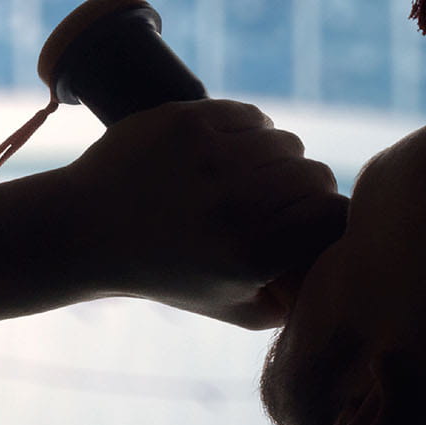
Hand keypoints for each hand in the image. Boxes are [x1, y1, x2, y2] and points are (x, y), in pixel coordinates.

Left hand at [43, 99, 342, 328]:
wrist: (84, 231)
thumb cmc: (166, 273)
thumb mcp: (233, 308)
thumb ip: (294, 301)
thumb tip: (341, 274)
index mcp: (251, 252)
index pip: (333, 213)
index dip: (326, 216)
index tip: (306, 222)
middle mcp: (235, 202)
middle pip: (314, 173)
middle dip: (302, 188)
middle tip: (272, 201)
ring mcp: (209, 155)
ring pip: (285, 141)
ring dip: (274, 158)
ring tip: (243, 179)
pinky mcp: (185, 120)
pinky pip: (251, 116)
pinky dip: (247, 132)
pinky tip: (224, 154)